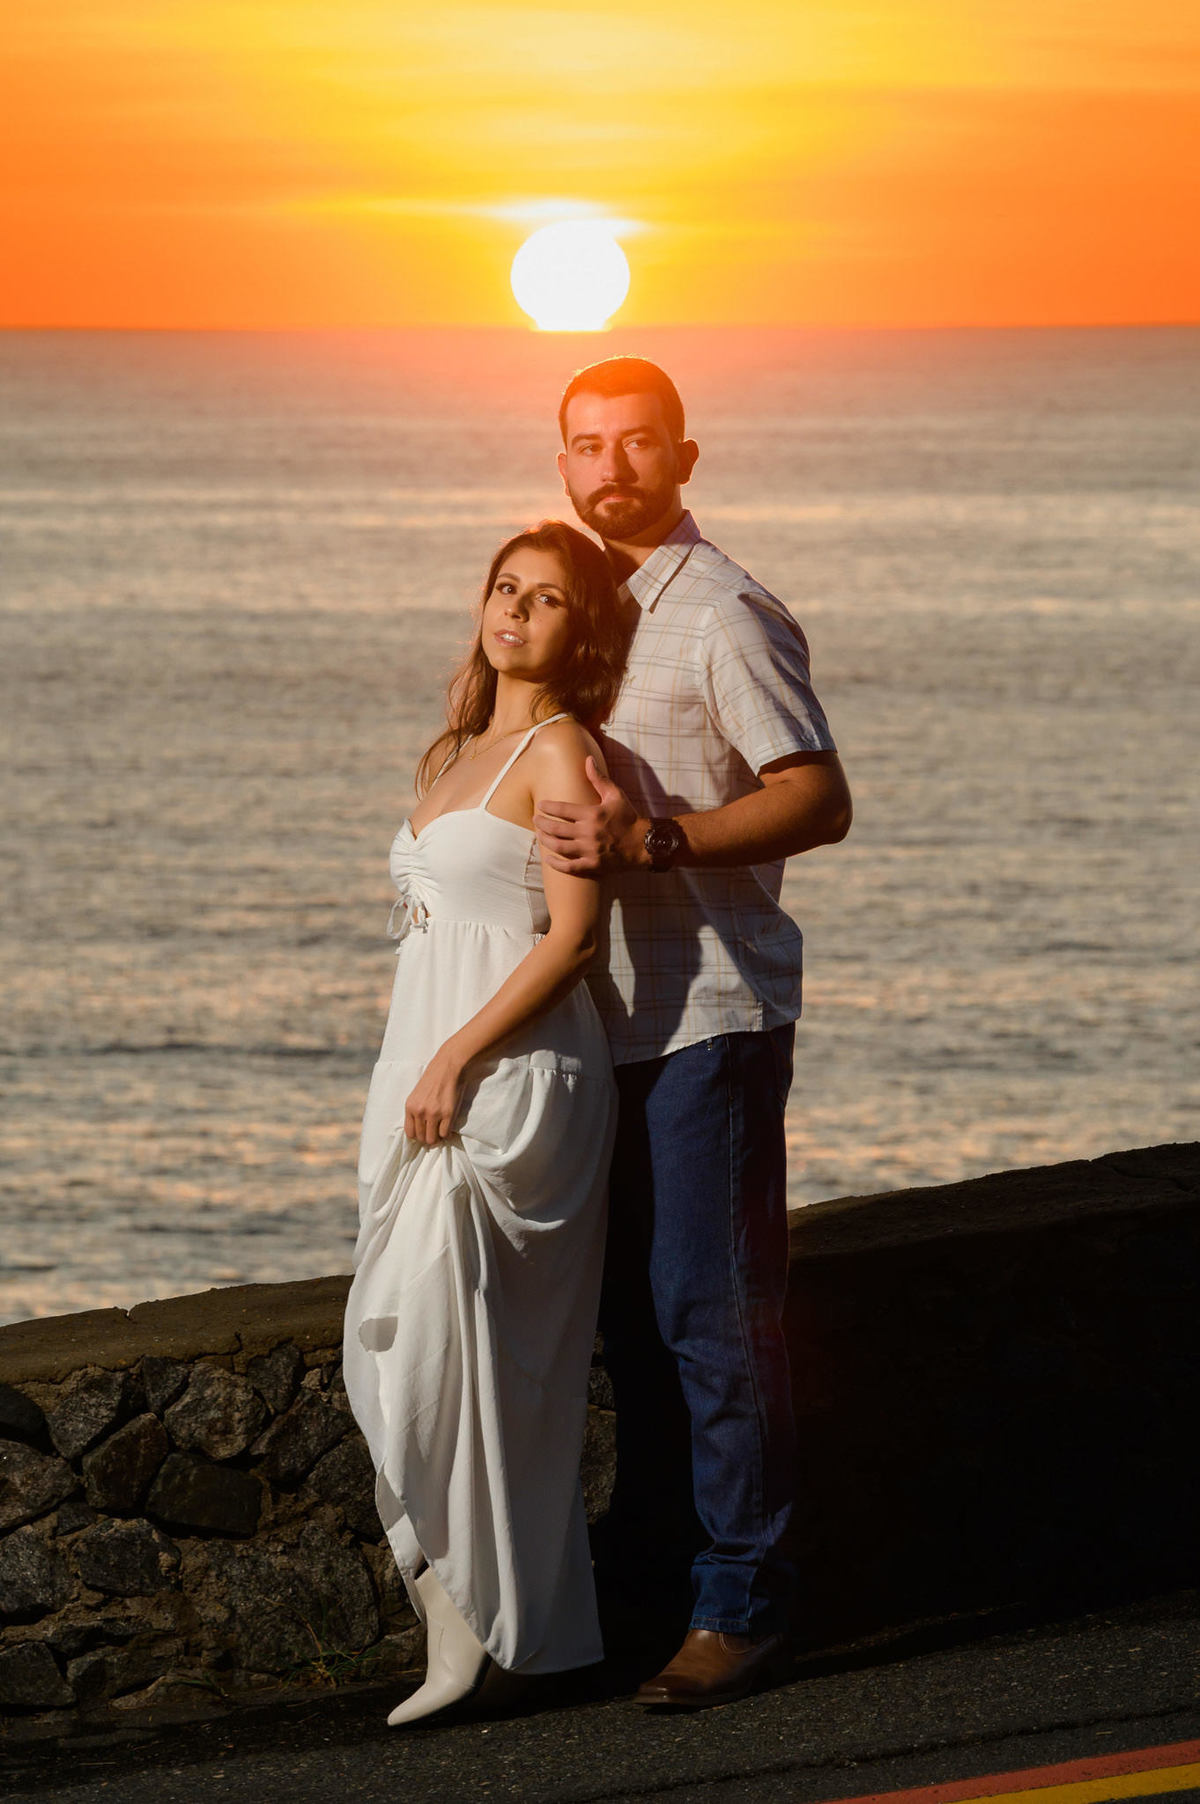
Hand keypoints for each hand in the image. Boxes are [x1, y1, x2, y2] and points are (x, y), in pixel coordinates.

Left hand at [404, 1044, 466, 1145]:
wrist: (448, 1067)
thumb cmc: (433, 1079)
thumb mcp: (417, 1095)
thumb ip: (416, 1110)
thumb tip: (419, 1129)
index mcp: (410, 1107)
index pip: (410, 1133)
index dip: (417, 1136)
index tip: (423, 1133)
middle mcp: (420, 1112)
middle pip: (421, 1138)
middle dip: (428, 1138)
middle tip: (434, 1133)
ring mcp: (434, 1114)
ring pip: (432, 1139)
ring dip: (437, 1138)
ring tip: (440, 1131)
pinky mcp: (448, 1114)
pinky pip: (445, 1134)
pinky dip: (446, 1134)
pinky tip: (448, 1127)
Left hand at [534, 757, 643, 874]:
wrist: (644, 844)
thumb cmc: (629, 818)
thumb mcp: (616, 795)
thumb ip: (599, 778)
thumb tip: (588, 759)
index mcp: (592, 814)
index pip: (562, 809)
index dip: (548, 807)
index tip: (540, 806)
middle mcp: (588, 833)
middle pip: (556, 829)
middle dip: (542, 824)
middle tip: (536, 820)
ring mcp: (590, 850)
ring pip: (559, 847)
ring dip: (546, 841)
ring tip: (540, 836)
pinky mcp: (592, 865)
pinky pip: (569, 867)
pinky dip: (556, 864)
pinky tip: (548, 859)